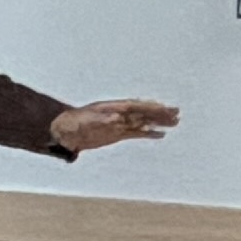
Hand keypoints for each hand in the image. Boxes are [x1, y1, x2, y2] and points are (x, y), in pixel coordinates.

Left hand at [49, 99, 179, 151]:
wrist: (63, 131)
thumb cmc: (73, 123)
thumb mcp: (86, 121)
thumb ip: (102, 120)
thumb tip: (117, 118)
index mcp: (113, 107)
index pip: (136, 106)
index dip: (150, 107)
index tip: (164, 108)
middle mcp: (119, 114)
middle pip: (144, 112)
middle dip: (160, 113)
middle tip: (177, 113)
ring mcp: (119, 123)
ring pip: (144, 121)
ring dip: (159, 122)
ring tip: (175, 122)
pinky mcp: (117, 134)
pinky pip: (137, 133)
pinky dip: (149, 133)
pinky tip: (160, 135)